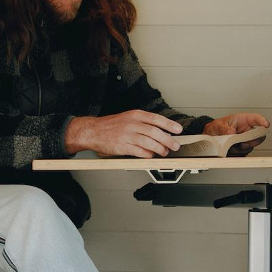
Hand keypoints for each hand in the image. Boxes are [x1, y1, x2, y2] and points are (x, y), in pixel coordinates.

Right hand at [65, 110, 183, 157]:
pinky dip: (148, 155)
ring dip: (160, 149)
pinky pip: (140, 152)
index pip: (156, 119)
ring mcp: (127, 135)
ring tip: (164, 152)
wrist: (93, 131)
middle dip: (168, 140)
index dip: (169, 125)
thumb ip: (143, 123)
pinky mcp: (123, 146)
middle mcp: (132, 124)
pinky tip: (151, 156)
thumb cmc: (111, 125)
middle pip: (155, 132)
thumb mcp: (128, 118)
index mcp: (135, 115)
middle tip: (175, 145)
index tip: (178, 130)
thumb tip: (161, 130)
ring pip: (150, 143)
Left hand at [203, 113, 269, 156]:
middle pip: (259, 135)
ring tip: (232, 146)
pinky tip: (231, 150)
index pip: (256, 118)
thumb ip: (224, 128)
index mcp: (243, 120)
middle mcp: (247, 130)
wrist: (211, 135)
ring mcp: (246, 139)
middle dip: (254, 140)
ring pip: (252, 145)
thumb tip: (231, 133)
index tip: (266, 124)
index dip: (263, 121)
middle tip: (244, 143)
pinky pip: (245, 152)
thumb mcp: (218, 125)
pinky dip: (239, 152)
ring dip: (243, 147)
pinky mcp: (243, 148)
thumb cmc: (218, 126)